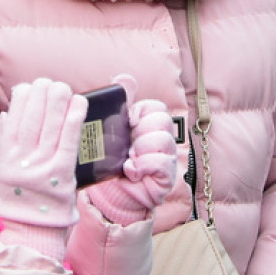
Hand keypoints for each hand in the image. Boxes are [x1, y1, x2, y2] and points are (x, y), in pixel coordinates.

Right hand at [0, 78, 87, 228]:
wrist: (31, 233)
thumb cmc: (17, 199)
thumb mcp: (0, 171)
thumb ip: (3, 142)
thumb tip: (8, 114)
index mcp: (5, 157)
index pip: (13, 118)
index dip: (22, 98)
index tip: (29, 87)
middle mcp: (22, 159)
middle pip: (33, 117)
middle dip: (41, 94)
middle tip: (49, 83)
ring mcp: (42, 166)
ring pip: (51, 124)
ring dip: (58, 100)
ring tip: (63, 87)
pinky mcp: (62, 173)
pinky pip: (69, 140)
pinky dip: (74, 118)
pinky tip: (78, 103)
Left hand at [86, 97, 176, 225]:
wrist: (108, 196)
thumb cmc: (109, 163)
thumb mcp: (111, 131)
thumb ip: (119, 104)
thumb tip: (124, 78)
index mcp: (149, 125)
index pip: (155, 106)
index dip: (140, 112)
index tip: (127, 122)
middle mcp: (162, 139)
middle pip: (162, 119)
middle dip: (140, 131)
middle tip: (127, 145)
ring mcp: (166, 158)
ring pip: (162, 139)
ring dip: (140, 149)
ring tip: (128, 159)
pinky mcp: (166, 177)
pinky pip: (162, 162)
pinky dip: (143, 165)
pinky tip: (132, 171)